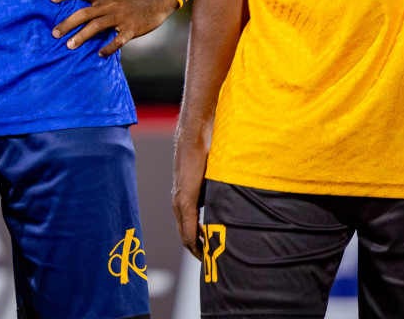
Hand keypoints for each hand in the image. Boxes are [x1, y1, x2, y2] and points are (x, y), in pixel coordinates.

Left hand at [50, 0, 178, 55]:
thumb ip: (99, 2)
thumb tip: (81, 12)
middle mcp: (109, 4)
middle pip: (84, 13)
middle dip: (68, 23)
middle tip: (55, 33)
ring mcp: (120, 16)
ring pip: (97, 26)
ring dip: (81, 36)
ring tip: (69, 46)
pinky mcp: (131, 28)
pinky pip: (117, 40)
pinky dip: (108, 47)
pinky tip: (100, 54)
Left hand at [172, 130, 208, 259]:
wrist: (193, 140)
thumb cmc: (203, 157)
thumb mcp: (209, 182)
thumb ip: (213, 196)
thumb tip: (226, 206)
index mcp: (183, 201)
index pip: (186, 230)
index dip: (196, 244)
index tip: (207, 255)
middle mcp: (178, 204)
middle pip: (184, 236)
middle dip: (196, 251)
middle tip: (209, 263)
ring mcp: (179, 202)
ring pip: (185, 234)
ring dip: (195, 248)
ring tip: (207, 259)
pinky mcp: (185, 199)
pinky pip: (189, 225)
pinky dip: (195, 239)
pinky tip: (203, 248)